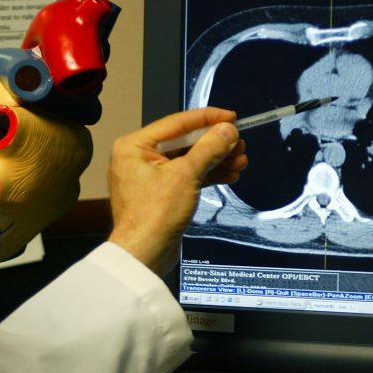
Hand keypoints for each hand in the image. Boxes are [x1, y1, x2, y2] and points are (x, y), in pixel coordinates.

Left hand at [107, 107, 247, 275]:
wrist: (144, 255)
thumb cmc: (150, 219)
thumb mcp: (186, 176)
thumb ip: (208, 149)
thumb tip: (225, 130)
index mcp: (133, 146)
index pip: (177, 123)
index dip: (207, 118)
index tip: (229, 117)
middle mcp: (138, 158)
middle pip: (184, 141)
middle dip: (215, 143)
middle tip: (238, 142)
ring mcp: (148, 176)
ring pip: (188, 159)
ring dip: (215, 159)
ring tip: (239, 160)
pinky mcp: (160, 193)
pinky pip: (187, 176)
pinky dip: (207, 174)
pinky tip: (228, 173)